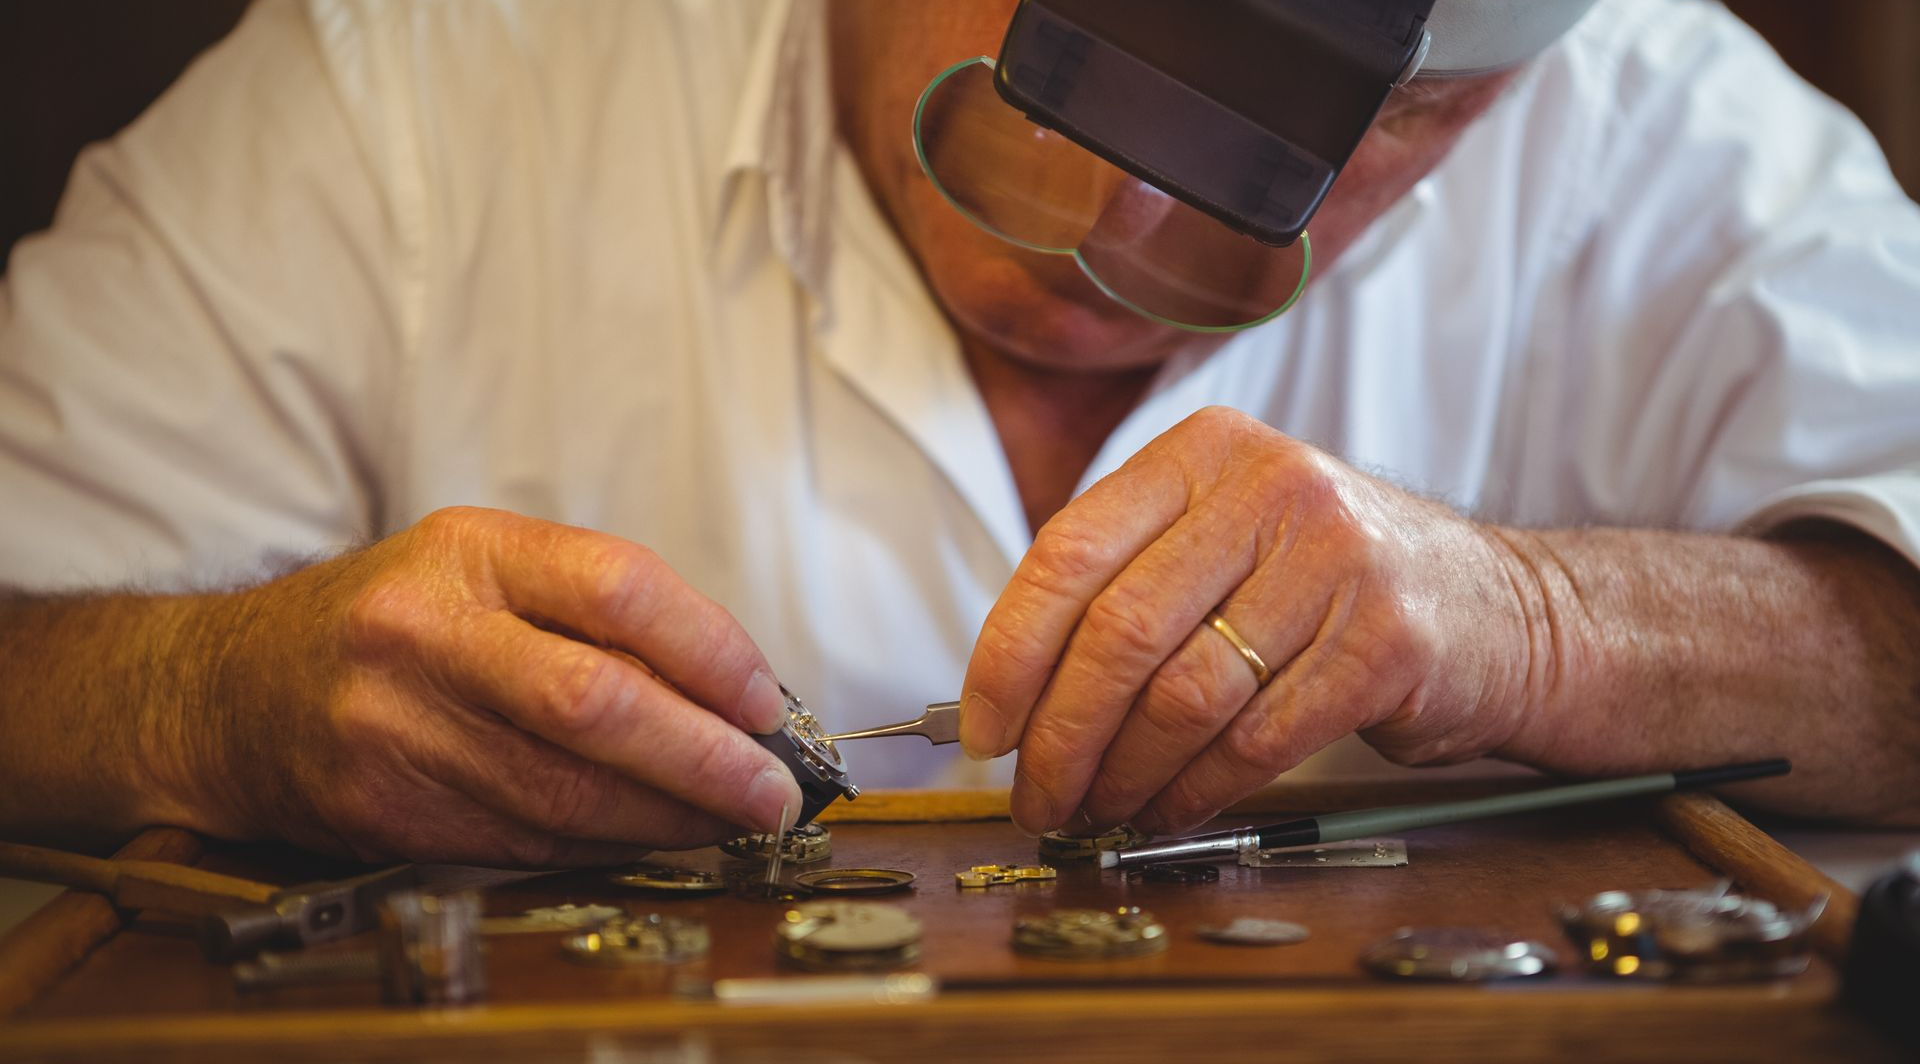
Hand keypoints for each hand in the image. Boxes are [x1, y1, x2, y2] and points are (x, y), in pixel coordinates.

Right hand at [195, 507, 802, 865]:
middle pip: (596, 704)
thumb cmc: (392, 619)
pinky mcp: (381, 809)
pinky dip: (602, 844)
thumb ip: (594, 612)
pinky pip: (522, 840)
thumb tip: (730, 693)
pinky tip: (648, 836)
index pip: (617, 588)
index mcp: (469, 551)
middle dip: (705, 759)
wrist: (233, 689)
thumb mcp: (484, 569)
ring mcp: (394, 727)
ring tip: (727, 820)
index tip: (764, 704)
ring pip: (564, 792)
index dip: (711, 651)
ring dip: (666, 818)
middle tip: (770, 791)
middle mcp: (424, 633)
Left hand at [959, 407, 1535, 835]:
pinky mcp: (1385, 644)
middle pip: (1119, 631)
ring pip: (1183, 695)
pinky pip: (1254, 740)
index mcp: (1207, 451)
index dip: (1009, 651)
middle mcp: (1271, 489)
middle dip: (1059, 733)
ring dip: (1122, 774)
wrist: (1502, 610)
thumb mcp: (1232, 534)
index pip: (1069, 549)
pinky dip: (1192, 790)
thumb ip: (1132, 577)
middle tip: (1034, 793)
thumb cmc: (1334, 583)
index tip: (983, 726)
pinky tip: (1165, 809)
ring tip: (1094, 808)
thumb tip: (1011, 684)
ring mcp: (1336, 562)